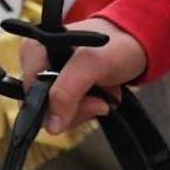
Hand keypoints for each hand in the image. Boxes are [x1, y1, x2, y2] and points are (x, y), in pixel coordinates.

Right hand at [18, 17, 148, 136]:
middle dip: (74, 109)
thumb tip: (50, 126)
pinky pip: (69, 112)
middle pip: (42, 107)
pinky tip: (103, 95)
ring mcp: (53, 77)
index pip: (28, 91)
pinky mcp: (67, 88)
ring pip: (56, 114)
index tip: (79, 101)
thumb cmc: (117, 45)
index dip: (51, 104)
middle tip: (99, 99)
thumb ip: (67, 91)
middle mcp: (40, 63)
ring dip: (85, 109)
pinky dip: (88, 108)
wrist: (141, 43)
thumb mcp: (91, 65)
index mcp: (36, 48)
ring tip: (104, 92)